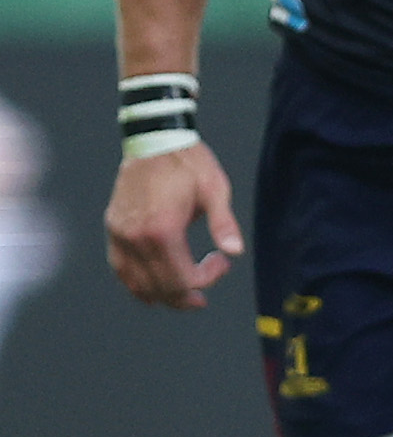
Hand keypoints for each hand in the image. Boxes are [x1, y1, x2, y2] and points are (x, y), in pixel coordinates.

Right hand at [104, 142, 244, 308]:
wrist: (155, 139)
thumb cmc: (188, 162)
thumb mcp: (214, 189)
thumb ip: (223, 223)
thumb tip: (234, 251)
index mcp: (163, 229)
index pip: (183, 277)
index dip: (207, 279)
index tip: (222, 263)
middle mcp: (136, 237)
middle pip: (161, 286)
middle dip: (186, 296)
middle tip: (203, 296)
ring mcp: (121, 234)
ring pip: (138, 283)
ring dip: (162, 295)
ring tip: (183, 297)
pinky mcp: (113, 228)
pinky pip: (120, 268)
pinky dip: (135, 284)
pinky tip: (149, 291)